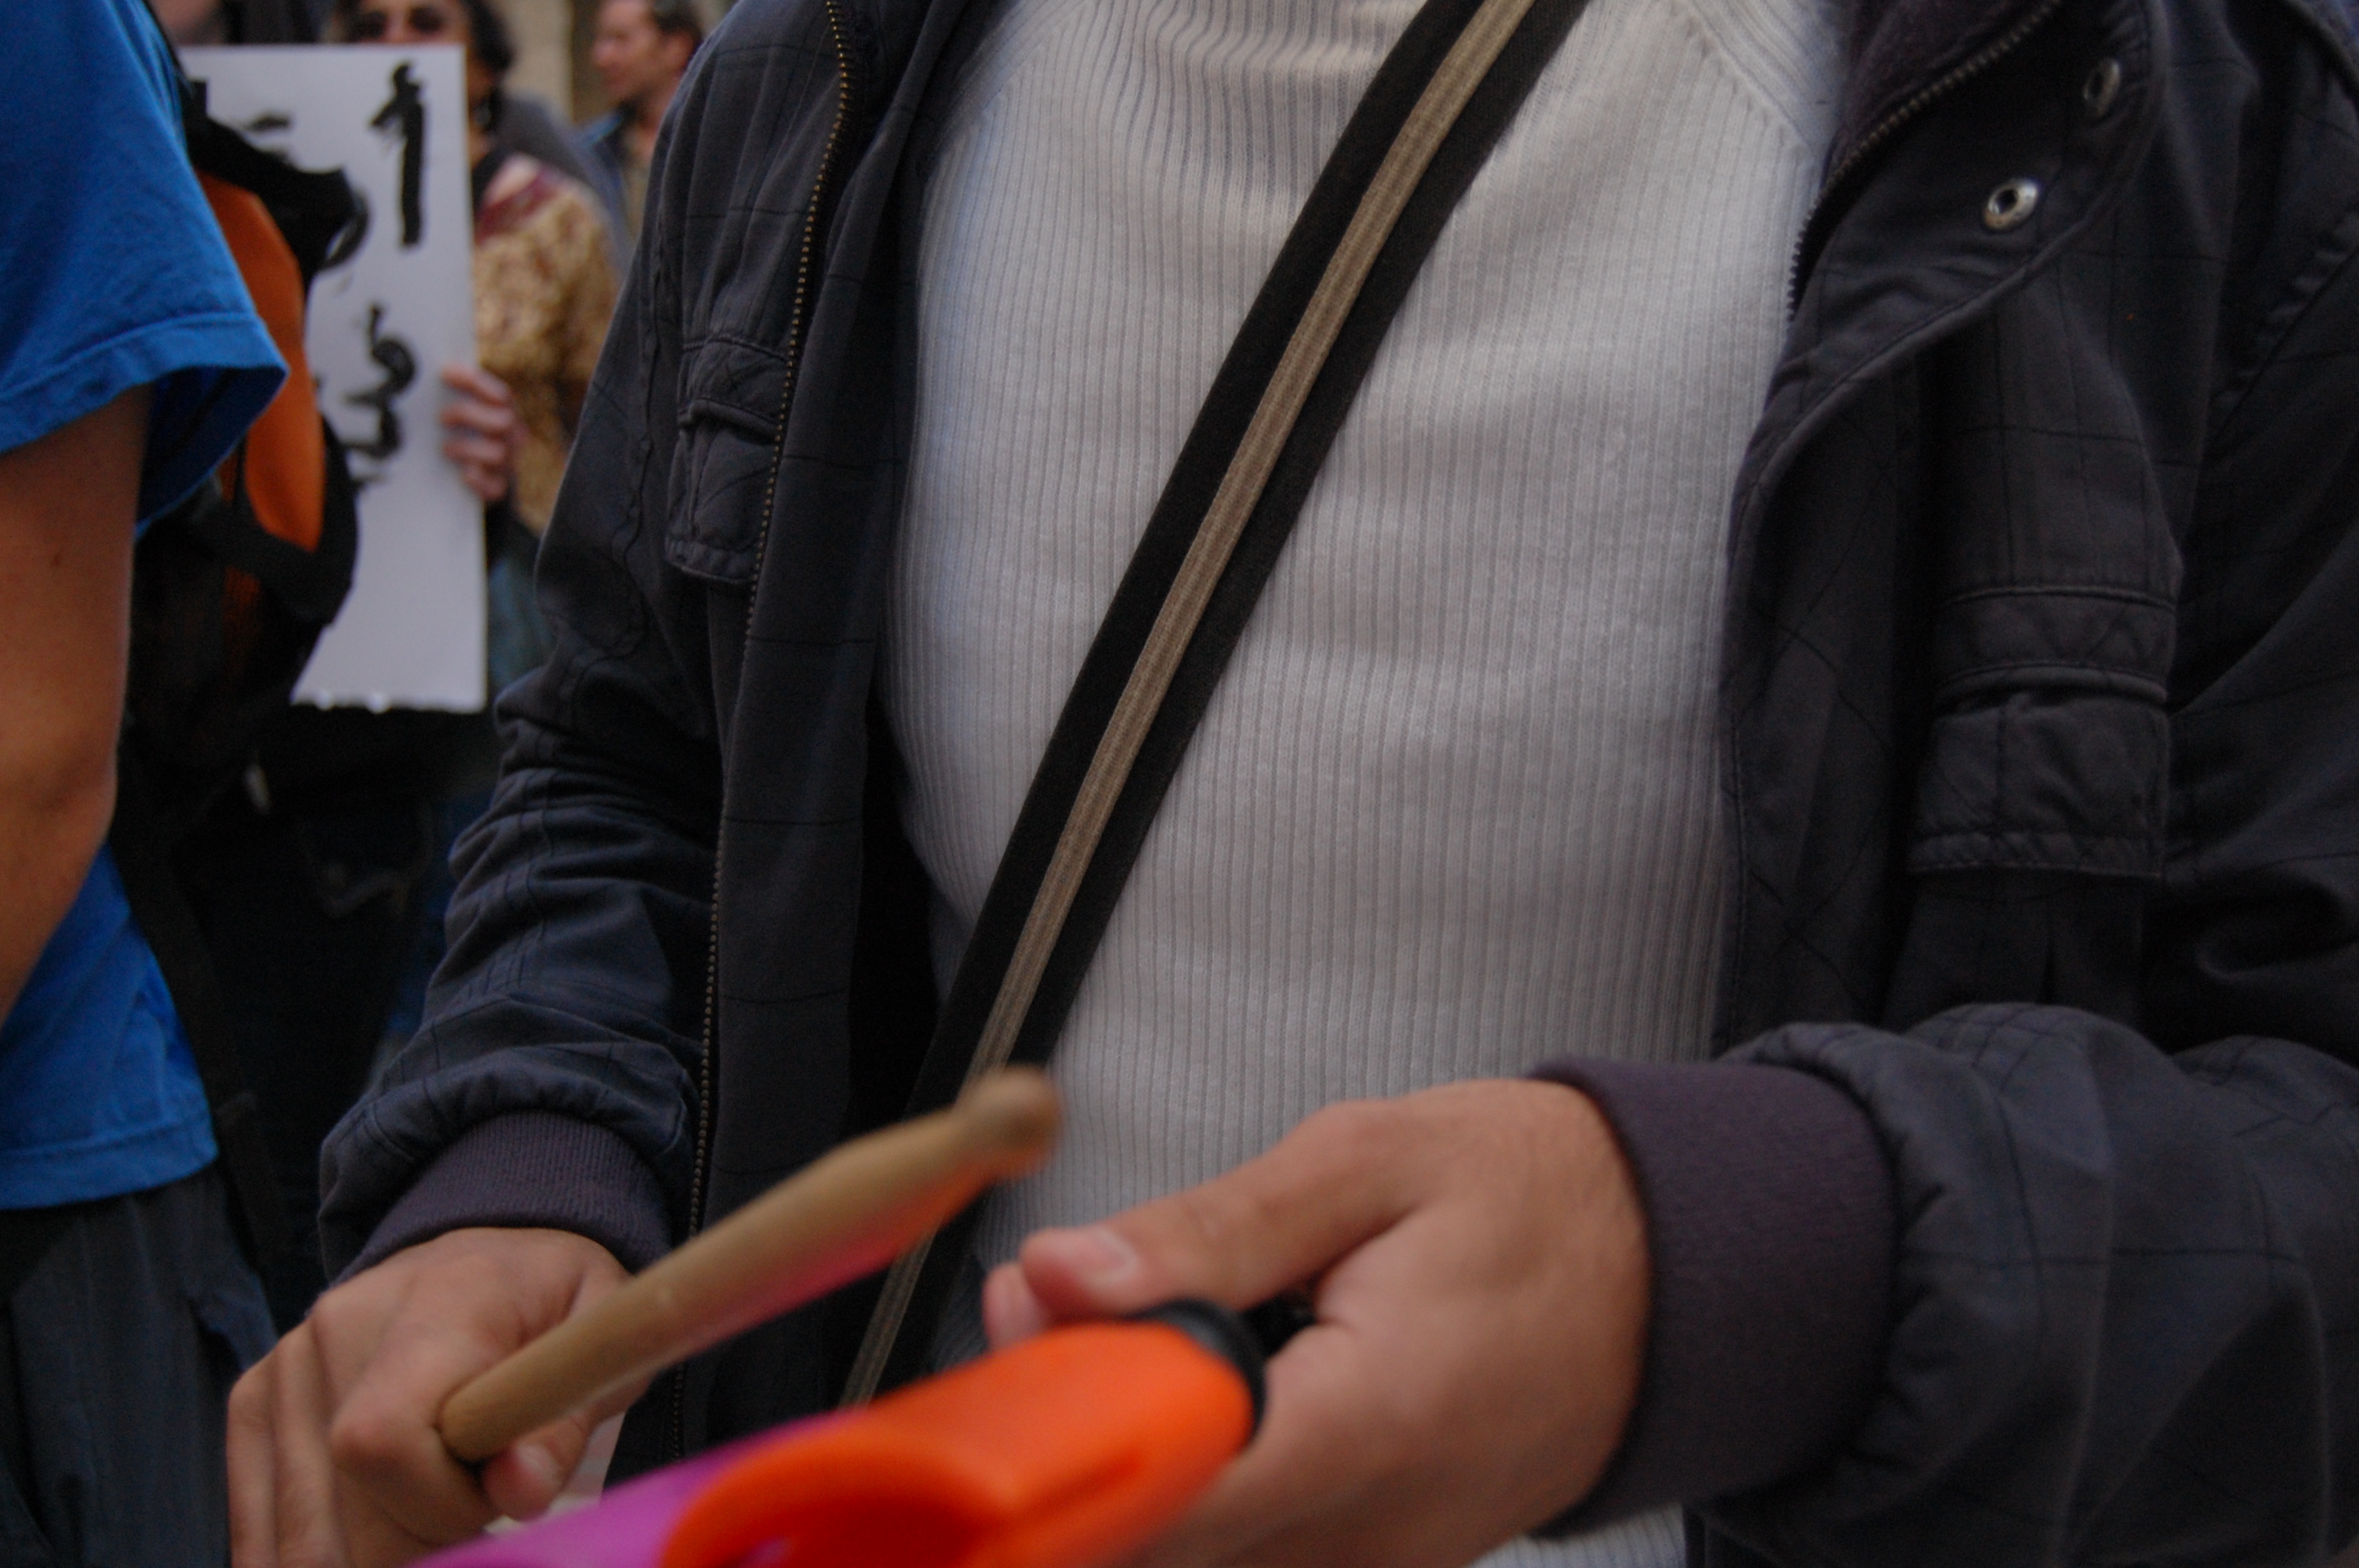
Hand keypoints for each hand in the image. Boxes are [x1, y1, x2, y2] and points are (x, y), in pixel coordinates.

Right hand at [228, 1227, 635, 1567]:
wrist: (489, 1256)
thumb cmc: (554, 1309)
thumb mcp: (598, 1346)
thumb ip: (565, 1424)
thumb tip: (519, 1492)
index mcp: (440, 1303)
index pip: (382, 1438)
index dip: (437, 1505)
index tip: (496, 1499)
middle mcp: (342, 1326)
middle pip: (339, 1507)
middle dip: (414, 1548)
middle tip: (473, 1518)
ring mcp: (286, 1364)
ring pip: (297, 1533)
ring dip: (366, 1556)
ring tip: (430, 1515)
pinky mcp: (254, 1399)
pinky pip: (260, 1522)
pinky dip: (313, 1554)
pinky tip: (369, 1542)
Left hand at [439, 364, 520, 503]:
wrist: (478, 475)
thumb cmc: (467, 435)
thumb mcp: (467, 412)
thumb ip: (458, 395)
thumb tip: (429, 377)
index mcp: (506, 414)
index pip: (501, 395)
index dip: (475, 382)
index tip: (445, 374)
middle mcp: (512, 437)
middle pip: (504, 421)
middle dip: (470, 415)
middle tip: (442, 417)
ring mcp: (507, 463)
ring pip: (498, 454)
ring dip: (468, 449)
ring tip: (445, 448)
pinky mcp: (498, 487)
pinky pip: (495, 486)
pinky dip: (479, 480)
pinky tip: (464, 474)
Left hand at [982, 1080, 1648, 1567]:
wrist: (1676, 1272)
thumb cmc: (1532, 1198)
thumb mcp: (1366, 1161)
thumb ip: (1208, 1232)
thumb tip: (1059, 1278)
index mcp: (1375, 1419)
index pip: (1172, 1492)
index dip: (1056, 1433)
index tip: (1007, 1340)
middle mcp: (1375, 1529)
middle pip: (1157, 1541)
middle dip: (1070, 1430)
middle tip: (1046, 1305)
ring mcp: (1380, 1565)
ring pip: (1190, 1557)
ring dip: (1126, 1457)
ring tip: (1129, 1328)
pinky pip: (1245, 1555)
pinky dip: (1192, 1485)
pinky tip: (1198, 1394)